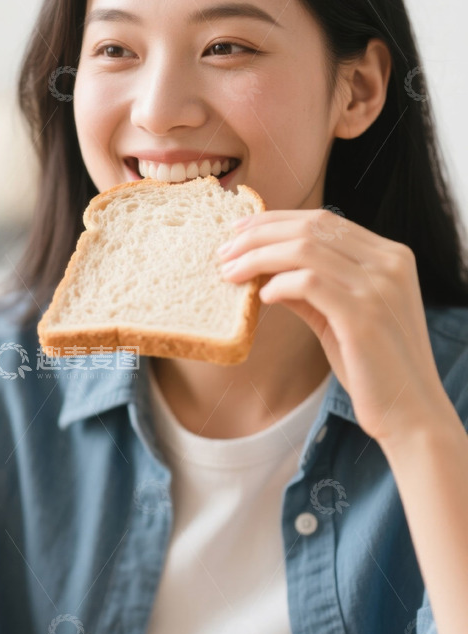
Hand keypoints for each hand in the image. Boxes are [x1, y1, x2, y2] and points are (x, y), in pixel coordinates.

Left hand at [216, 206, 449, 444]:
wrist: (410, 412)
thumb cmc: (374, 368)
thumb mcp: (341, 318)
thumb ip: (311, 290)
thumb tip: (265, 272)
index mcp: (389, 256)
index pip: (324, 221)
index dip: (275, 221)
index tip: (238, 231)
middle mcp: (389, 263)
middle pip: (311, 227)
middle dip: (258, 234)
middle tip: (223, 252)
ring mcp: (379, 286)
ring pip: (305, 249)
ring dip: (258, 257)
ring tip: (230, 273)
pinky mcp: (363, 315)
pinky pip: (308, 283)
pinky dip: (279, 284)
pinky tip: (263, 297)